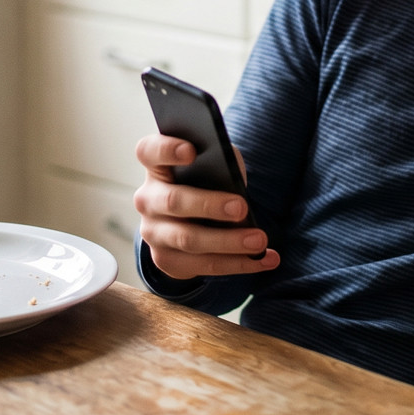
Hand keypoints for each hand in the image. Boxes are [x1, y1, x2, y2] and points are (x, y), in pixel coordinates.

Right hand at [133, 135, 280, 279]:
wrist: (192, 220)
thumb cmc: (206, 183)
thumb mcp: (213, 166)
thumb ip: (220, 164)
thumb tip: (236, 184)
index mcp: (156, 167)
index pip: (150, 151)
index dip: (167, 149)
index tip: (191, 151)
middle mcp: (147, 199)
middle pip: (173, 201)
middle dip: (208, 205)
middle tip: (241, 208)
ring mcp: (153, 233)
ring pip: (189, 240)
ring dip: (228, 242)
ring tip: (259, 241)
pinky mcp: (167, 260)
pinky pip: (205, 265)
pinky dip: (239, 263)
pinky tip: (265, 260)